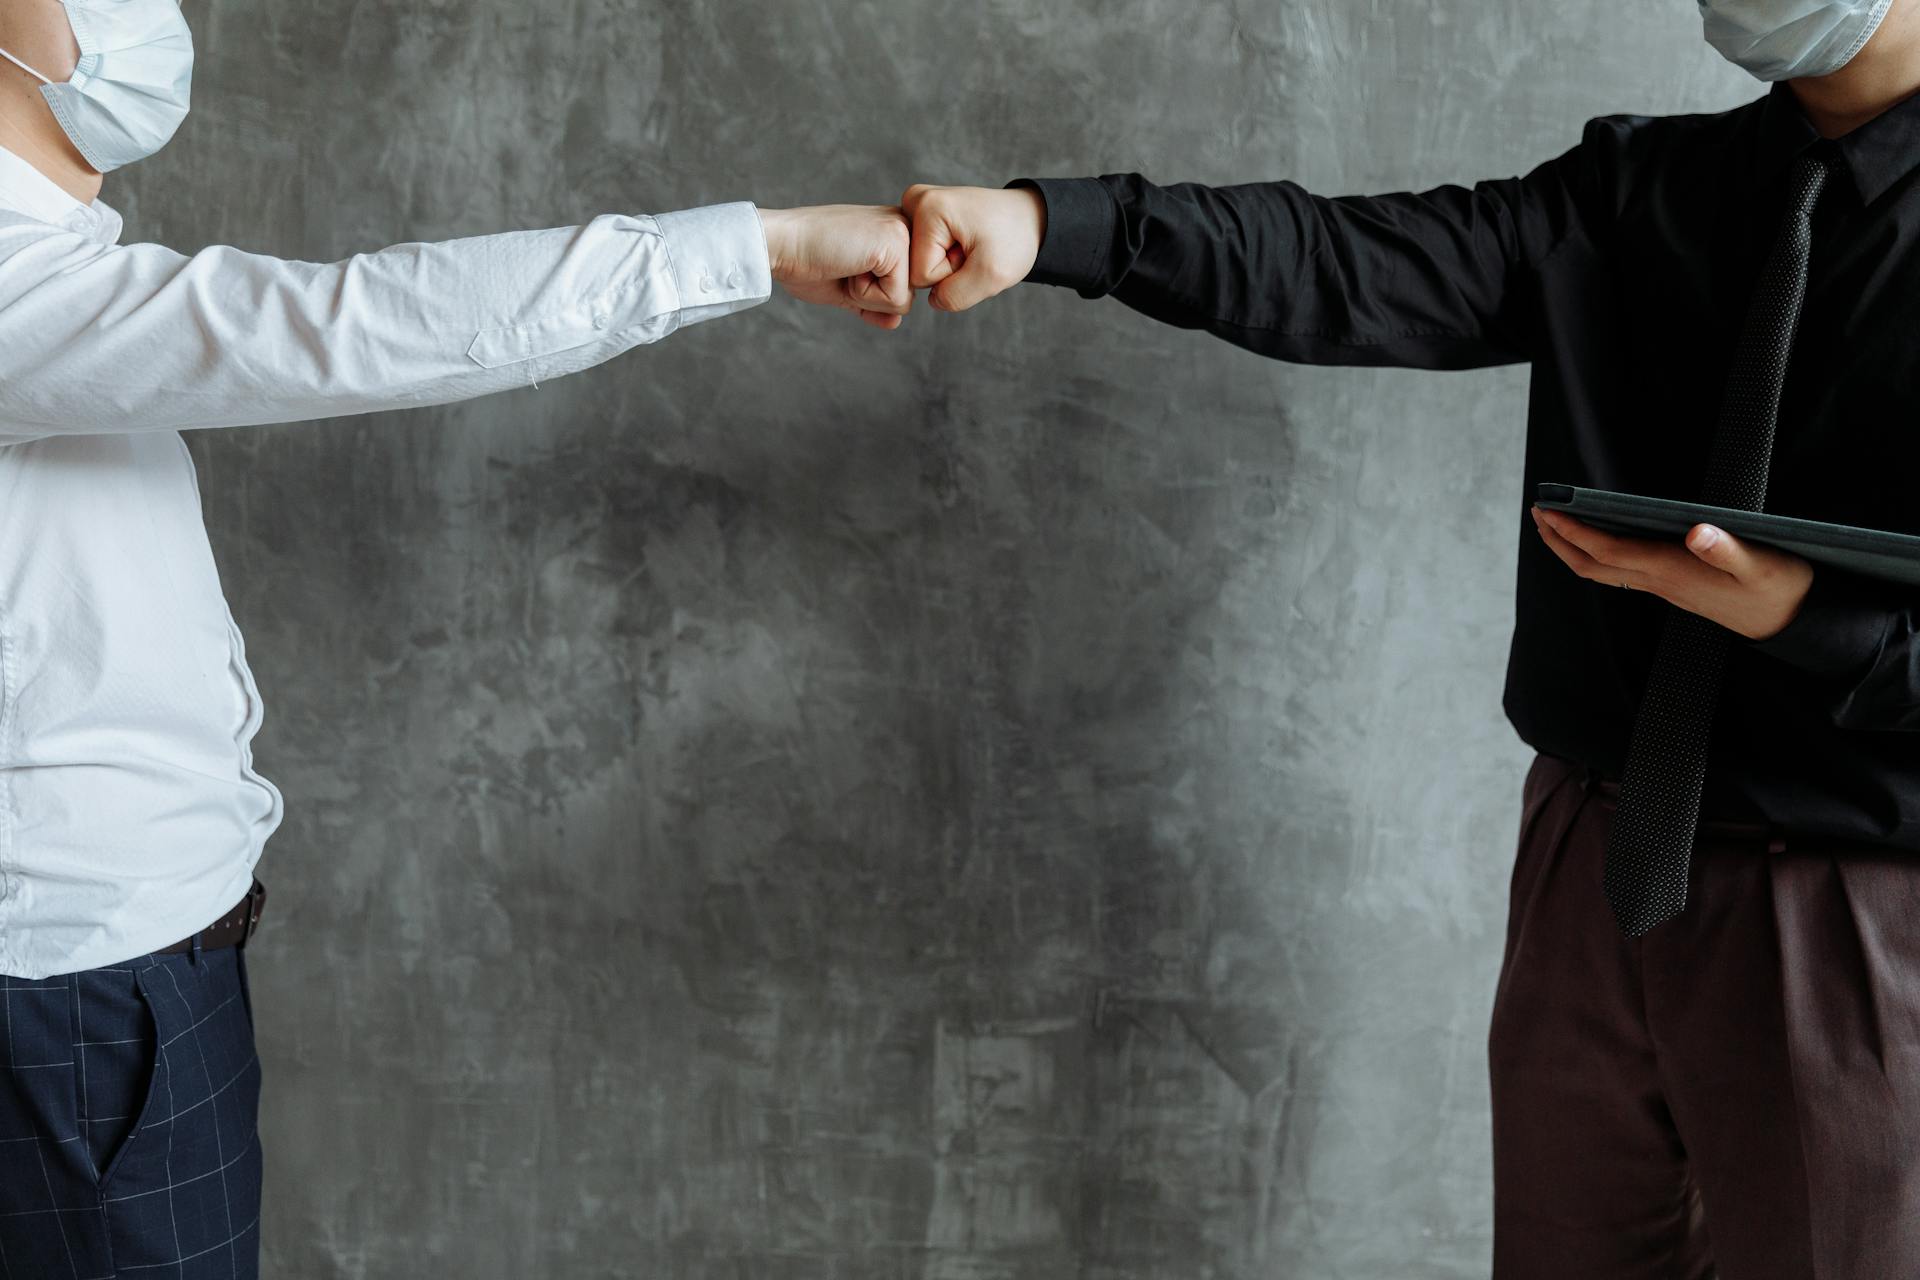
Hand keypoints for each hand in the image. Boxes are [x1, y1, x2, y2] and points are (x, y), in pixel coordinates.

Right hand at [759, 205, 912, 329]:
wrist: (780, 245)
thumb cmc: (804, 262)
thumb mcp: (846, 288)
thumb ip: (873, 303)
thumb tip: (896, 322)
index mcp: (892, 232)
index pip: (903, 288)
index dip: (870, 294)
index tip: (843, 267)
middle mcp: (904, 225)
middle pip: (908, 295)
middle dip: (870, 296)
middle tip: (842, 266)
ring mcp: (903, 231)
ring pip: (905, 299)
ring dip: (866, 295)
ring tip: (844, 264)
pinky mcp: (896, 243)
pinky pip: (895, 298)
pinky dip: (864, 294)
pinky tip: (846, 265)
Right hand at [901, 184, 1045, 311]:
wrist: (1027, 218)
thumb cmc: (1014, 238)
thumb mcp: (991, 276)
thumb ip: (954, 297)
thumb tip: (931, 299)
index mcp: (926, 208)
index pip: (921, 275)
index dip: (951, 273)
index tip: (972, 252)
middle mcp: (914, 201)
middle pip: (914, 268)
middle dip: (948, 269)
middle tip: (973, 249)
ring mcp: (915, 206)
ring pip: (917, 263)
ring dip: (947, 264)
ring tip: (970, 245)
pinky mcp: (919, 215)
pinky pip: (922, 255)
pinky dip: (945, 256)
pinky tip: (962, 242)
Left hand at [1531, 506, 1814, 639]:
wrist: (1791, 623)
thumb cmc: (1779, 589)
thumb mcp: (1762, 564)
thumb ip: (1729, 549)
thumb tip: (1697, 532)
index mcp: (1672, 571)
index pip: (1608, 551)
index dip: (1575, 532)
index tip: (1551, 510)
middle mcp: (1659, 581)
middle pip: (1592, 565)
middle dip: (1560, 540)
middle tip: (1538, 510)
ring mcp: (1662, 586)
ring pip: (1603, 571)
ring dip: (1573, 547)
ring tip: (1555, 522)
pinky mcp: (1672, 586)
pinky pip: (1621, 571)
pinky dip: (1598, 553)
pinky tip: (1598, 537)